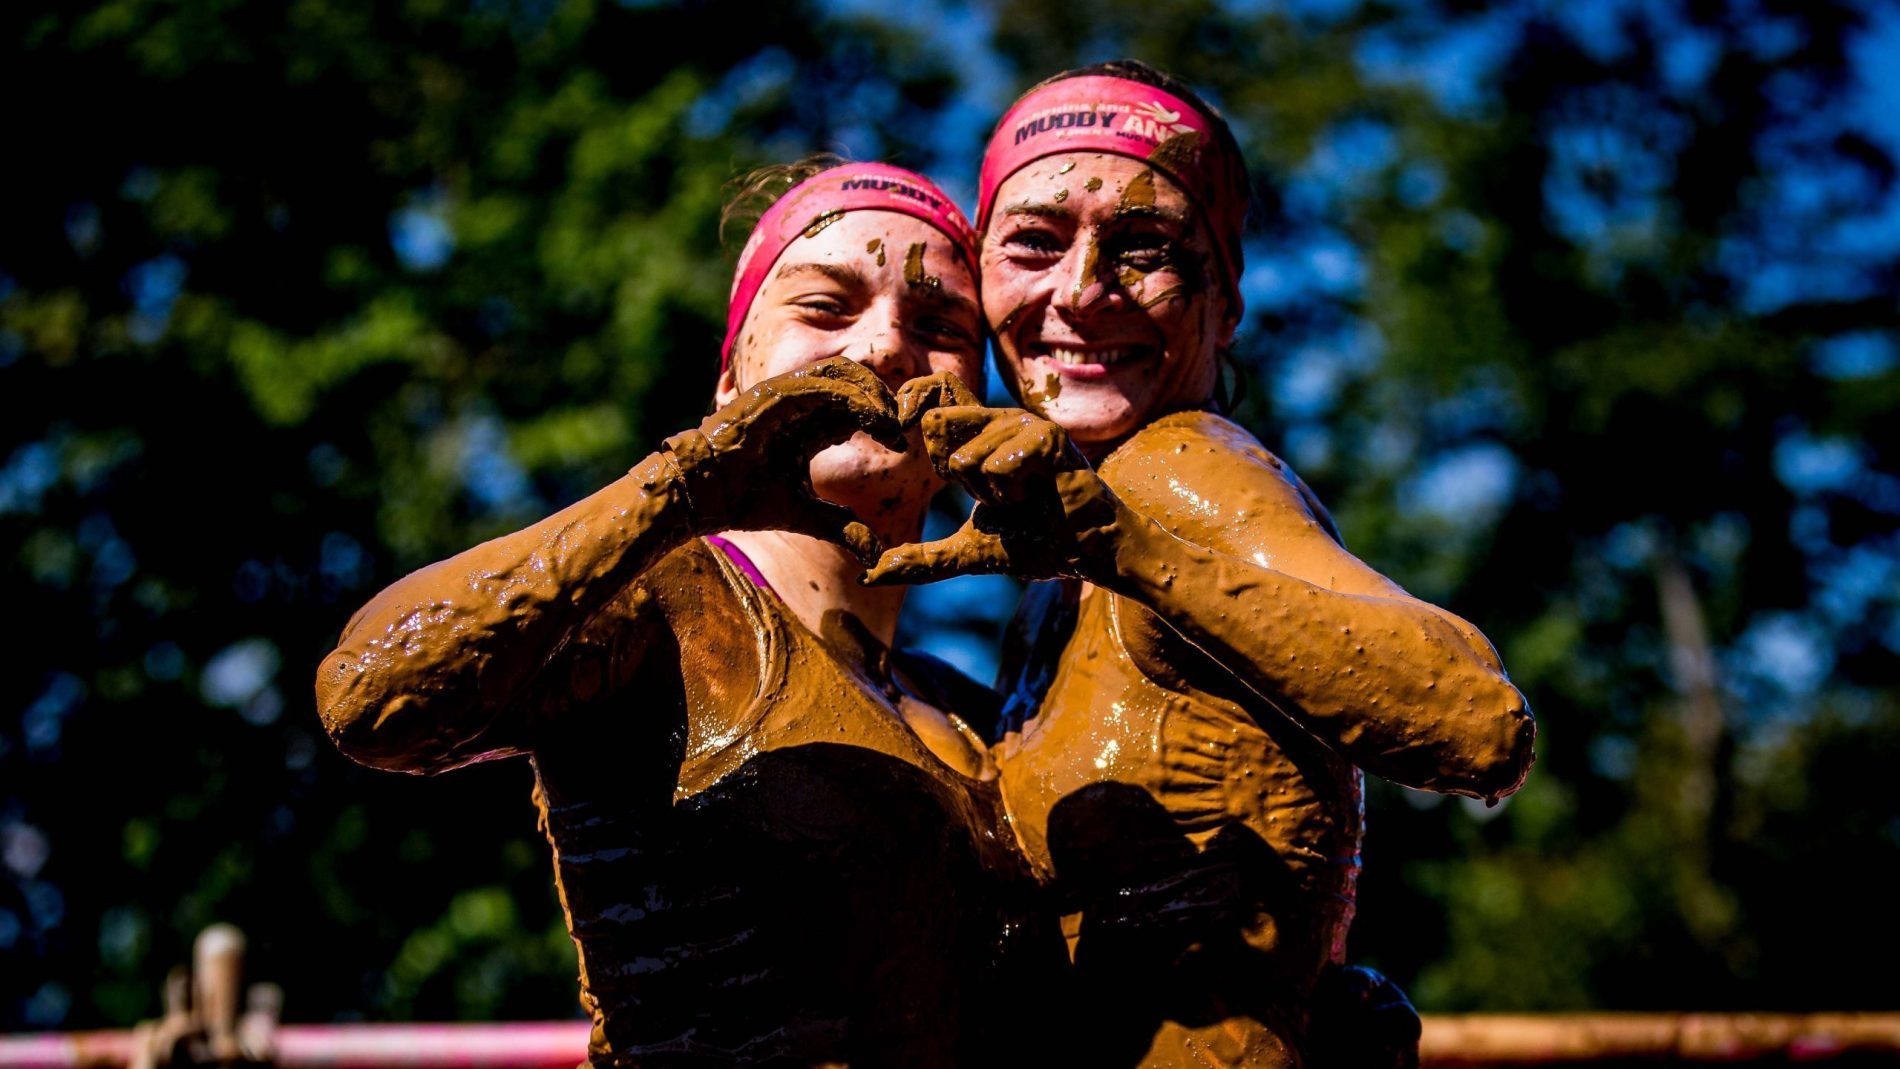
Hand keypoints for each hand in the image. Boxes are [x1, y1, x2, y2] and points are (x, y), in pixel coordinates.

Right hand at [662, 357, 905, 562]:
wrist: (699, 496)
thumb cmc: (742, 501)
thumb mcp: (803, 515)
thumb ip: (839, 526)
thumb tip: (874, 553)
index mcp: (806, 425)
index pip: (854, 406)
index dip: (881, 419)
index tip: (900, 444)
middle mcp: (798, 405)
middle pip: (853, 382)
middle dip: (881, 399)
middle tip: (899, 428)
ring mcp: (785, 395)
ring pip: (841, 374)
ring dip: (871, 393)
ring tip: (889, 420)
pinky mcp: (774, 394)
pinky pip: (821, 383)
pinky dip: (850, 394)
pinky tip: (869, 415)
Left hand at [863, 400, 1129, 584]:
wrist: (1085, 552)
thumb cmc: (1036, 543)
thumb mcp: (968, 552)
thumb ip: (922, 560)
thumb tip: (870, 576)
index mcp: (978, 439)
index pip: (937, 391)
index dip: (912, 400)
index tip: (900, 427)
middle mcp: (998, 422)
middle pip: (938, 422)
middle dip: (951, 471)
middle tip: (986, 492)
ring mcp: (1023, 425)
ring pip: (967, 454)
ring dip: (989, 492)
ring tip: (1021, 497)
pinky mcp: (1047, 437)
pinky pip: (999, 463)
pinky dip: (1011, 490)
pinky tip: (1035, 493)